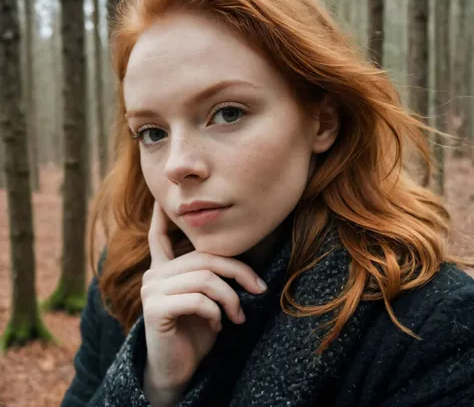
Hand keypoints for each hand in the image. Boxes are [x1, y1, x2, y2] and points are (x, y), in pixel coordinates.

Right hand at [142, 201, 266, 395]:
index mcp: (164, 269)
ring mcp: (151, 289)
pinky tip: (217, 325)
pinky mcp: (154, 308)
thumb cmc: (196, 332)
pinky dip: (216, 312)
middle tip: (260, 289)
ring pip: (205, 278)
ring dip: (231, 298)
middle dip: (239, 271)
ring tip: (238, 316)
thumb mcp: (208, 298)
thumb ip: (211, 276)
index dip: (160, 218)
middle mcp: (154, 274)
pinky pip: (197, 299)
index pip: (159, 237)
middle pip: (205, 258)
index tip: (162, 199)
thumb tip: (242, 265)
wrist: (178, 370)